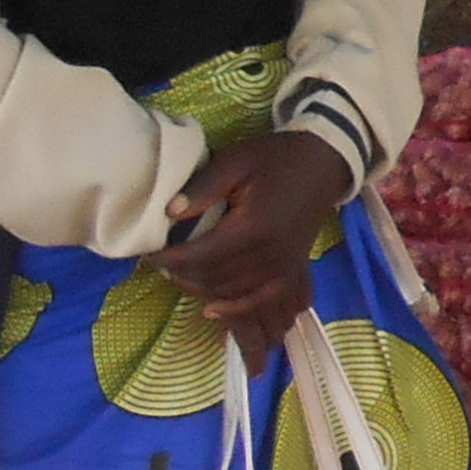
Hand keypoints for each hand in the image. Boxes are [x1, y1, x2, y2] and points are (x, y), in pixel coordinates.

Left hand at [158, 129, 355, 352]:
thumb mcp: (236, 161)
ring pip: (232, 293)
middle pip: (215, 279)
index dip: (171, 259)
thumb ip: (203, 187)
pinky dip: (235, 310)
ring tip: (179, 277)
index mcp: (253, 226)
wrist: (322, 165)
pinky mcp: (291, 272)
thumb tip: (169, 212)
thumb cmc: (275, 159)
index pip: (202, 255)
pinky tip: (212, 310)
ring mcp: (283, 267)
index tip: (149, 255)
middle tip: (160, 264)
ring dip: (201, 290)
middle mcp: (270, 255)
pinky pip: (259, 301)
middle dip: (182, 275)